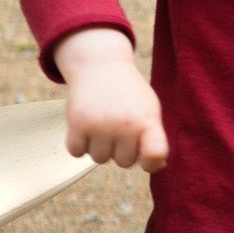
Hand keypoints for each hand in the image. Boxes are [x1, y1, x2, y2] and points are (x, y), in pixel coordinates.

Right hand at [52, 27, 168, 171]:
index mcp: (147, 120)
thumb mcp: (148, 109)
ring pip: (99, 159)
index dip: (152, 163)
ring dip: (99, 146)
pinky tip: (86, 127)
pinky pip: (76, 152)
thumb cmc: (129, 94)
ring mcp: (100, 125)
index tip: (146, 159)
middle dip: (121, 149)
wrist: (100, 65)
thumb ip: (154, 138)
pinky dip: (79, 144)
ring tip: (103, 124)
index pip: (155, 155)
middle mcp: (125, 125)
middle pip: (124, 162)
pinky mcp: (77, 124)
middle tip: (118, 126)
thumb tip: (157, 166)